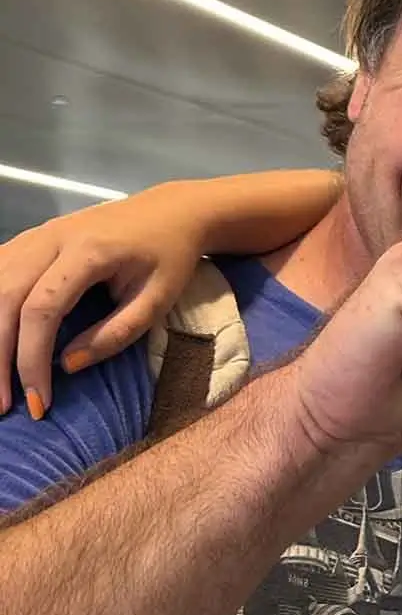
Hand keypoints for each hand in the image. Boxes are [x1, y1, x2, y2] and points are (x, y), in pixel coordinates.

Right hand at [0, 190, 206, 416]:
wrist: (171, 211)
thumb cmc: (169, 257)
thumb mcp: (155, 302)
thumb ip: (114, 334)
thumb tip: (67, 365)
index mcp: (87, 252)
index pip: (41, 309)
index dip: (31, 358)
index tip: (39, 401)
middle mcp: (51, 238)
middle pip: (4, 297)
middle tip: (3, 403)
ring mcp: (37, 233)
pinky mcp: (32, 237)